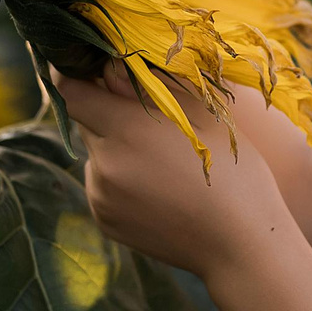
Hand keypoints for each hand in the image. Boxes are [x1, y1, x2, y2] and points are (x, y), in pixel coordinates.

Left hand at [52, 68, 293, 281]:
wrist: (240, 243)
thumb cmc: (232, 169)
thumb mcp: (200, 113)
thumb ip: (148, 85)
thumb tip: (108, 67)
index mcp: (125, 129)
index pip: (71, 91)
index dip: (75, 74)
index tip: (88, 67)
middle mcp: (104, 163)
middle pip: (86, 122)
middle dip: (108, 112)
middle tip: (147, 118)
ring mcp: (101, 196)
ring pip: (96, 155)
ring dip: (116, 148)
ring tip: (163, 163)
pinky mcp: (105, 220)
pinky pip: (103, 185)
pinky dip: (120, 180)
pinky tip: (159, 188)